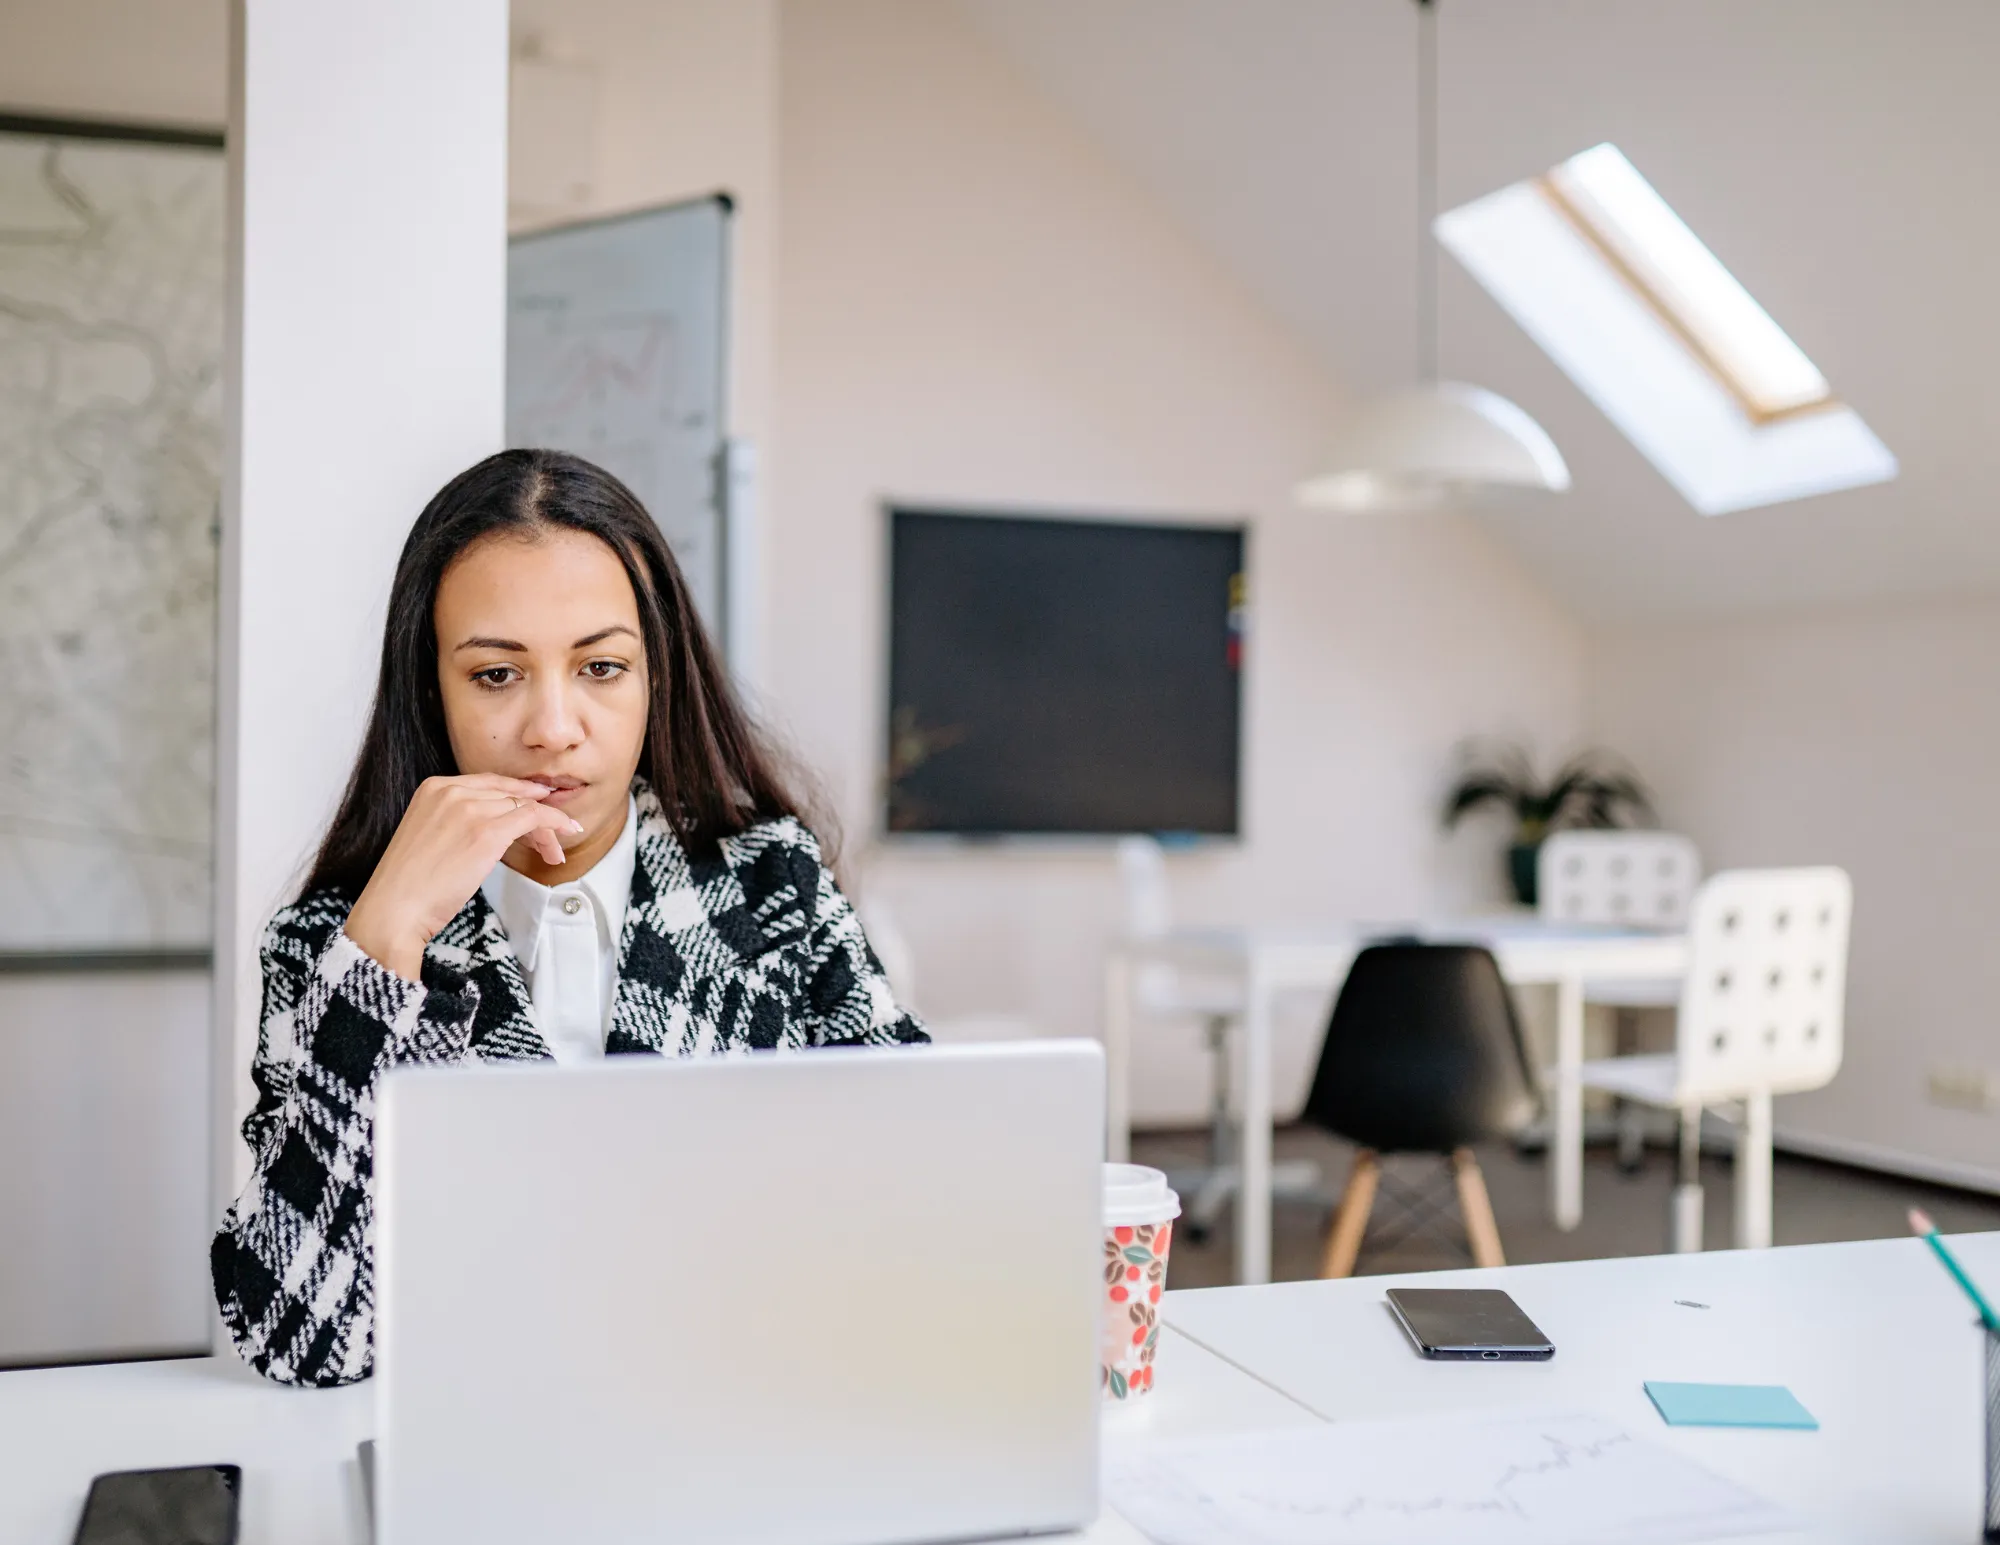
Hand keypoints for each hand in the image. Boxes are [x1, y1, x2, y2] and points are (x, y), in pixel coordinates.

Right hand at [344, 774, 582, 981]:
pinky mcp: (487, 832)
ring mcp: (470, 809)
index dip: (519, 794)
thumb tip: (496, 826)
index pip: (490, 784)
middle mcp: (452, 791)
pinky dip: (555, 823)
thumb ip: (456, 820)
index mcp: (433, 787)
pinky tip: (566, 834)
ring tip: (553, 853)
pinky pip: (533, 818)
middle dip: (536, 816)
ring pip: (525, 808)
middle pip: (510, 796)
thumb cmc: (409, 885)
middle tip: (551, 839)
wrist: (394, 908)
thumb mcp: (429, 836)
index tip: (540, 802)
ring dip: (546, 829)